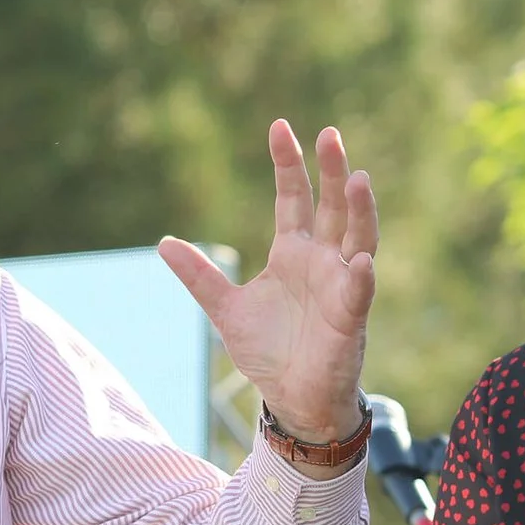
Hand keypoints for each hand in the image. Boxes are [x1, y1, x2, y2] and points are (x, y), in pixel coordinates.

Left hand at [158, 121, 375, 441]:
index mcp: (292, 252)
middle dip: (332, 171)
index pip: (293, 197)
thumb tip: (164, 243)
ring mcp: (340, 286)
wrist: (292, 398)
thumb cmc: (269, 350)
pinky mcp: (351, 319)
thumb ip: (200, 276)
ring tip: (358, 179)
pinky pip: (359, 292)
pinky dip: (360, 276)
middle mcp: (322, 260)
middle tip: (329, 134)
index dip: (288, 164)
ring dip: (360, 210)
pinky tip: (360, 260)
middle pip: (332, 206)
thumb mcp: (225, 309)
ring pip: (358, 238)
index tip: (279, 127)